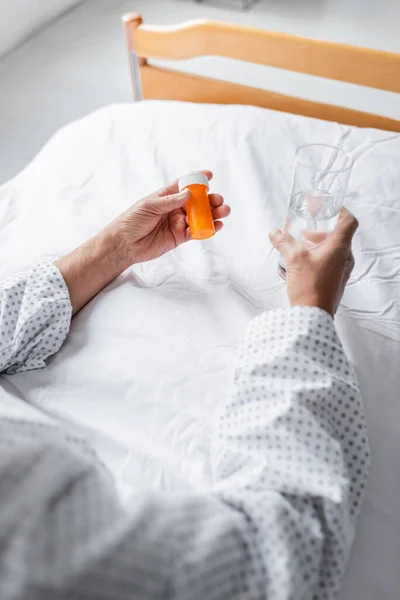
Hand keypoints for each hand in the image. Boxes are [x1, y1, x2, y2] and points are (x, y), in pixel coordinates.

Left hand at [57, 171, 228, 313]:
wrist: (124, 244)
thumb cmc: (131, 221)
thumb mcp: (149, 206)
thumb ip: (169, 201)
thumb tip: (188, 194)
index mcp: (166, 196)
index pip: (184, 185)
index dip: (198, 179)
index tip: (210, 175)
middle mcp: (174, 208)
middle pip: (197, 202)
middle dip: (210, 200)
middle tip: (219, 200)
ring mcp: (178, 223)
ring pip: (200, 217)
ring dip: (213, 214)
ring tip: (224, 211)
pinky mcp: (179, 237)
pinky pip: (196, 232)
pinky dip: (207, 229)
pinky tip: (217, 226)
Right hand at [269, 207, 357, 315]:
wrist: (313, 315)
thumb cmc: (309, 286)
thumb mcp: (293, 259)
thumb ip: (284, 242)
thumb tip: (275, 232)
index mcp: (340, 247)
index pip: (349, 221)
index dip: (340, 211)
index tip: (327, 209)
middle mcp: (345, 257)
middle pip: (338, 234)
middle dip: (320, 229)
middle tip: (305, 229)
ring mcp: (342, 270)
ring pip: (334, 248)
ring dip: (318, 243)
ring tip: (300, 245)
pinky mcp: (336, 280)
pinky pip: (331, 261)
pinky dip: (319, 255)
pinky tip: (303, 261)